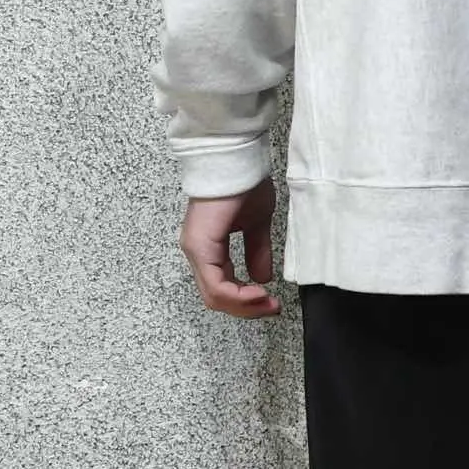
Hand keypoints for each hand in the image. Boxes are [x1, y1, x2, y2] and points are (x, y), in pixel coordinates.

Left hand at [179, 176, 281, 318]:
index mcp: (208, 247)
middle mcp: (197, 251)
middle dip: (247, 308)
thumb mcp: (256, 224)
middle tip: (272, 308)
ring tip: (268, 303)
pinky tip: (257, 292)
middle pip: (216, 298)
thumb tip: (262, 277)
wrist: (237, 159)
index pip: (222, 287)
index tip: (272, 302)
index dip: (247, 300)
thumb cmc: (245, 183)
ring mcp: (196, 250)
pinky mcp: (200, 246)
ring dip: (244, 305)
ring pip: (214, 296)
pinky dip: (237, 295)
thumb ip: (257, 251)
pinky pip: (215, 284)